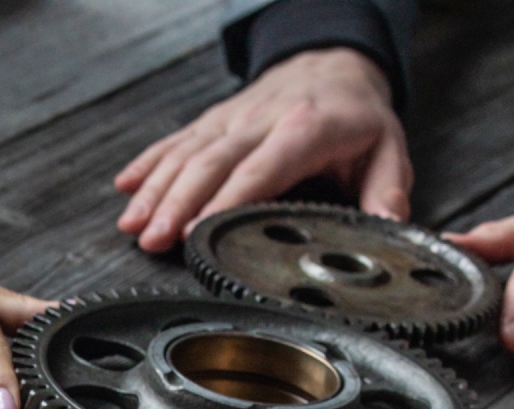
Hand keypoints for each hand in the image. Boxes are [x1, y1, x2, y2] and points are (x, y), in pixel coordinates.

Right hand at [116, 48, 408, 254]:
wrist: (333, 63)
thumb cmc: (357, 116)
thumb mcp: (387, 151)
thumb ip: (387, 194)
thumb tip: (389, 228)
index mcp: (306, 129)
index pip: (262, 168)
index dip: (227, 200)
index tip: (199, 230)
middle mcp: (260, 121)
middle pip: (212, 163)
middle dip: (177, 202)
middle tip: (155, 239)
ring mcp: (231, 120)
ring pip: (186, 153)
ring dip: (155, 190)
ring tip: (132, 225)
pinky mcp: (213, 121)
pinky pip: (175, 141)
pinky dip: (148, 163)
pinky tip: (125, 186)